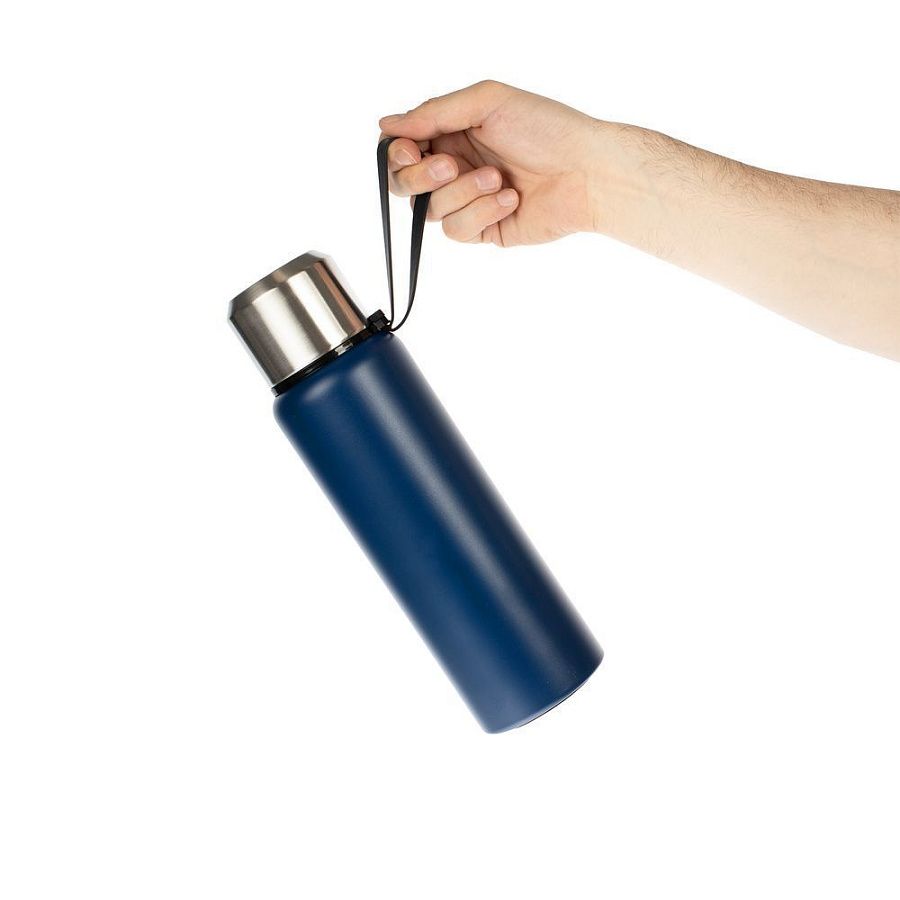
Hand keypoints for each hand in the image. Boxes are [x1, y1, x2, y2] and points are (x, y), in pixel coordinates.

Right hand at [379, 80, 602, 246]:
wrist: (587, 172)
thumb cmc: (547, 129)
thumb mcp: (487, 102)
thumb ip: (433, 113)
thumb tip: (385, 125)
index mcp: (453, 134)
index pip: (403, 149)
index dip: (398, 155)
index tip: (411, 151)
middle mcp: (456, 169)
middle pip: (405, 185)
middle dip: (422, 177)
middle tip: (450, 166)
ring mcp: (468, 202)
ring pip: (430, 211)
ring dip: (464, 193)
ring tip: (500, 179)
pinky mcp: (484, 230)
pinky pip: (457, 231)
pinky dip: (482, 213)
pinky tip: (511, 199)